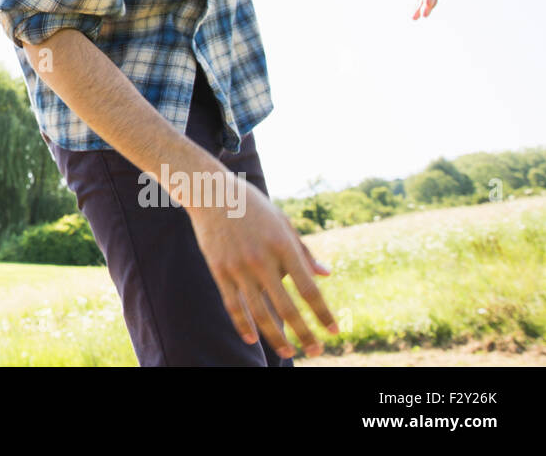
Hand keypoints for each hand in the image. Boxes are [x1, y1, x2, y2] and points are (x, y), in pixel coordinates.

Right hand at [186, 172, 337, 357]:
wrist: (211, 192)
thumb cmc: (253, 207)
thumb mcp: (283, 222)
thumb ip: (303, 251)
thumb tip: (325, 275)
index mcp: (283, 245)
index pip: (308, 288)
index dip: (323, 313)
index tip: (334, 331)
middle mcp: (262, 259)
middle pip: (286, 307)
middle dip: (304, 334)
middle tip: (316, 353)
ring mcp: (238, 266)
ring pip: (259, 312)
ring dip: (276, 337)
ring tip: (288, 353)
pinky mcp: (219, 269)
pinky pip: (232, 304)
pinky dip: (242, 324)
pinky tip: (252, 339)